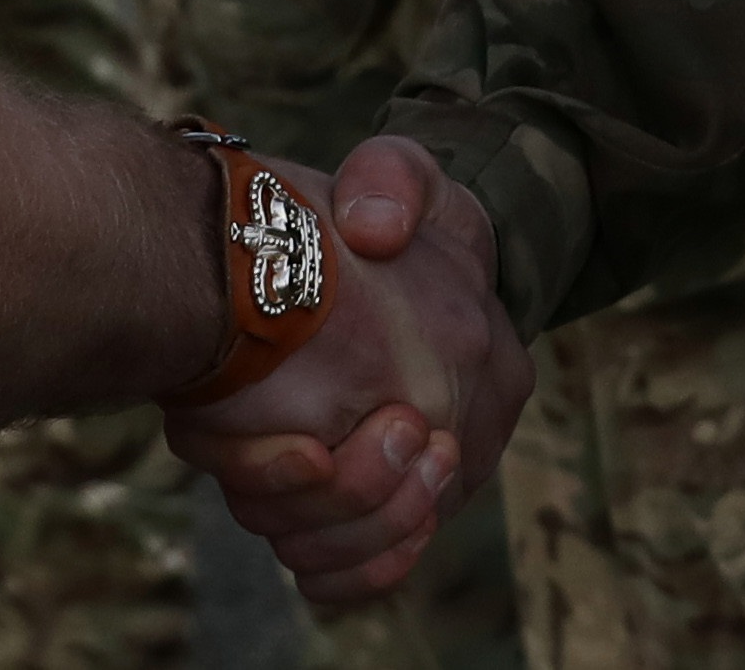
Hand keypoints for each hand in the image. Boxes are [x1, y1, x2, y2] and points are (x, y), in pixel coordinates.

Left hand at [168, 140, 530, 608]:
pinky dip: (333, 570)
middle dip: (317, 499)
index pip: (437, 458)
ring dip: (306, 524)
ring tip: (257, 473)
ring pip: (372, 548)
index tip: (317, 445)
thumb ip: (391, 180)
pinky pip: (371, 571)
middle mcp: (472, 435)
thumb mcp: (397, 173)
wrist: (385, 247)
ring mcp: (437, 479)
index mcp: (486, 365)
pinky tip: (291, 543)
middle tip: (267, 455)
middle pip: (394, 519)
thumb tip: (375, 230)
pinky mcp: (400, 502)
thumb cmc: (387, 216)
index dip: (362, 472)